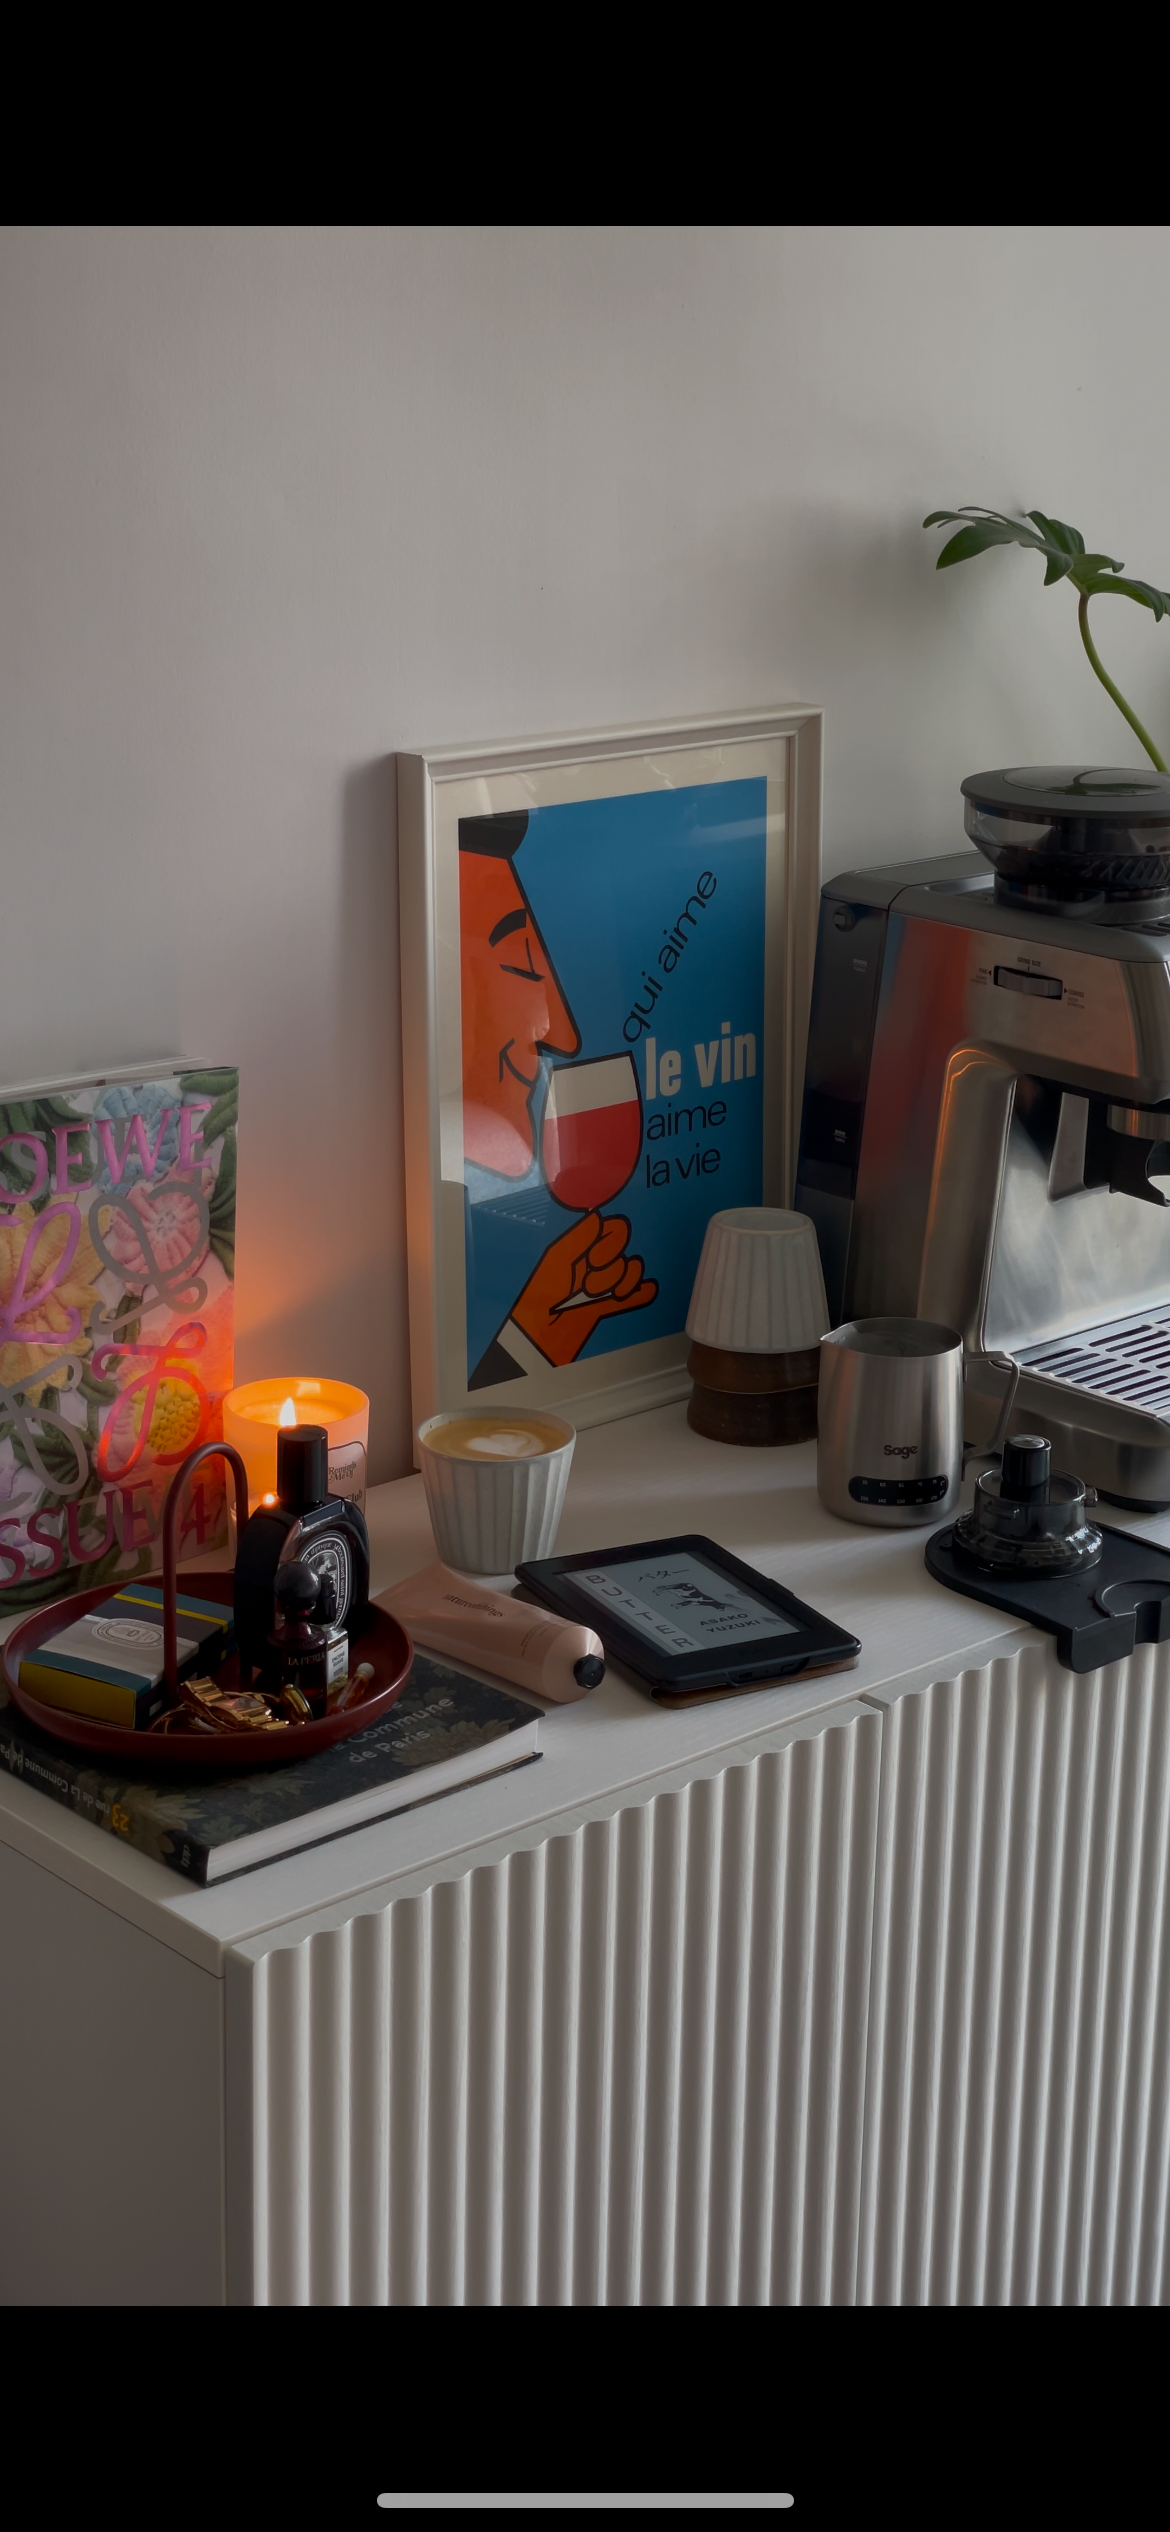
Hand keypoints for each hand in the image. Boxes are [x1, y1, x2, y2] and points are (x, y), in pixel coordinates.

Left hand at [511, 1211, 657, 1366]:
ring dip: (616, 1284)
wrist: (541, 1336)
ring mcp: (606, 1283)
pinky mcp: (613, 1304)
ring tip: (594, 1297)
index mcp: (580, 1247)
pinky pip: (638, 1292)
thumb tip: (598, 1215)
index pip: (612, 1229)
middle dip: (609, 1267)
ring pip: (631, 1271)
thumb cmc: (541, 1296)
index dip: (610, 1243)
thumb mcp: (557, 1262)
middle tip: (588, 1283)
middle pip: (623, 1250)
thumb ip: (578, 1239)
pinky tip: (646, 1290)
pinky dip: (641, 1292)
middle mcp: (595, 1261)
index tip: (592, 1259)